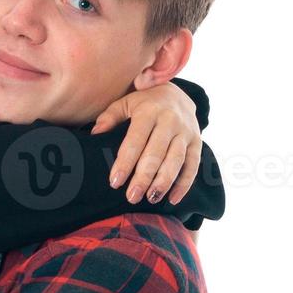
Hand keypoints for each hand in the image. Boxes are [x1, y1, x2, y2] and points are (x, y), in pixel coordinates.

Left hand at [90, 82, 202, 204]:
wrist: (176, 93)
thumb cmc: (143, 102)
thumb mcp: (125, 102)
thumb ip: (110, 117)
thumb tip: (95, 133)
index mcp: (149, 111)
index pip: (135, 140)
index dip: (125, 162)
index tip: (115, 182)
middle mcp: (170, 120)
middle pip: (156, 153)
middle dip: (144, 177)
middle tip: (132, 197)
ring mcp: (186, 131)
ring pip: (176, 160)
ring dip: (164, 182)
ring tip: (151, 198)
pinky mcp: (197, 141)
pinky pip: (193, 165)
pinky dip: (184, 184)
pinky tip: (173, 199)